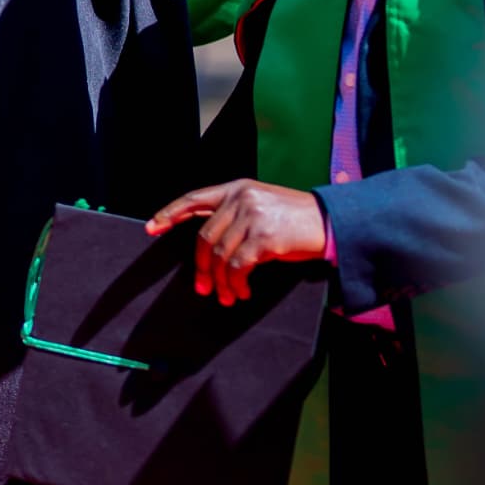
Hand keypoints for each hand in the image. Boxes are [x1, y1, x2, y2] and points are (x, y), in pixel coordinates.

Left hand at [147, 179, 328, 304]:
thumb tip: (208, 244)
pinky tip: (242, 292)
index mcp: (237, 188)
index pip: (194, 199)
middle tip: (202, 288)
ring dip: (220, 281)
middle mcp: (241, 199)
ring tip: (227, 296)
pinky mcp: (265, 237)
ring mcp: (252, 217)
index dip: (169, 214)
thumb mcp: (262, 206)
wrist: (333, 222)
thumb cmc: (297, 220)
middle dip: (200, 267)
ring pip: (219, 255)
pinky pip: (238, 266)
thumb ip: (235, 215)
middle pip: (204, 237)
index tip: (151, 228)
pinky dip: (236, 283)